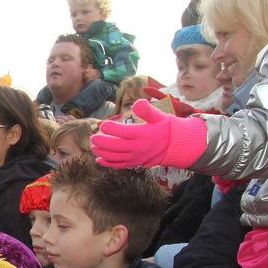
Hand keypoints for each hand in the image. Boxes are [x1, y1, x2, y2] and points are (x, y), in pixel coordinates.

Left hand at [92, 101, 206, 169]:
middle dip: (102, 142)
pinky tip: (99, 160)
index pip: (122, 132)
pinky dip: (108, 164)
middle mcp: (138, 147)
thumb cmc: (164, 127)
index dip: (110, 129)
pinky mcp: (135, 163)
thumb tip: (137, 102)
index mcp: (142, 134)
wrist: (174, 145)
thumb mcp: (159, 115)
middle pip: (115, 147)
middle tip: (93, 138)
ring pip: (115, 157)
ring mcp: (136, 157)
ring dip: (102, 153)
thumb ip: (147, 109)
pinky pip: (120, 165)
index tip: (103, 125)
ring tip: (94, 146)